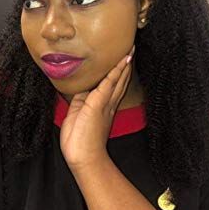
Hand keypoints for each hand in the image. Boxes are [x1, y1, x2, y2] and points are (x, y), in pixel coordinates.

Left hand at [60, 44, 135, 172]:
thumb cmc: (79, 141)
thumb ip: (80, 101)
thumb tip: (81, 89)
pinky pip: (109, 83)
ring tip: (131, 51)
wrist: (84, 158)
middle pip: (119, 80)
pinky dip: (116, 71)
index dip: (118, 73)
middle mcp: (108, 103)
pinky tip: (123, 62)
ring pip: (117, 79)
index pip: (113, 86)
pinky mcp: (98, 103)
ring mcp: (105, 103)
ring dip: (124, 65)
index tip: (123, 62)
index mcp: (103, 107)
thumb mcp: (77, 115)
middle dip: (125, 66)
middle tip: (132, 51)